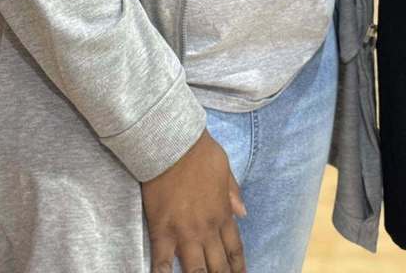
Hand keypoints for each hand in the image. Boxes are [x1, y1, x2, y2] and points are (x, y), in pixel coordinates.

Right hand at [141, 129, 246, 272]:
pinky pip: (163, 263)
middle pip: (218, 265)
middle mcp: (207, 228)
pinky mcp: (162, 231)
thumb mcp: (225, 168)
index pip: (235, 248)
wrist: (174, 145)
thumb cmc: (200, 151)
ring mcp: (184, 233)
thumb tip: (243, 212)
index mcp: (223, 212)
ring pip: (196, 271)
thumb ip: (233, 192)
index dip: (238, 266)